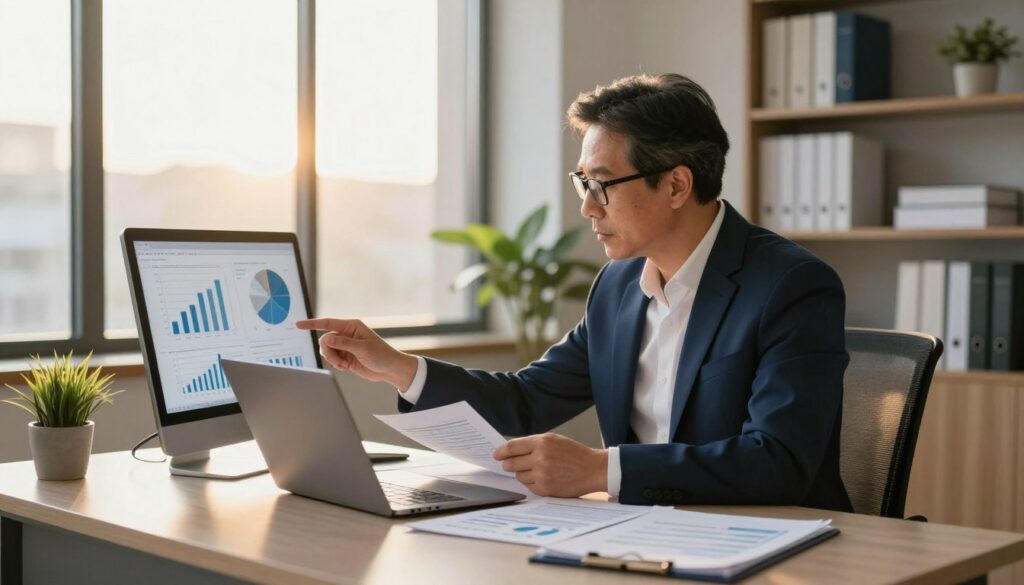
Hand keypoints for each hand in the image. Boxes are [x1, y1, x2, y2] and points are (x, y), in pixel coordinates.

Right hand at [296, 318, 418, 390]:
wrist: (389, 369)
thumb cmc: (381, 355)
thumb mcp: (362, 348)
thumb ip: (343, 343)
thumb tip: (326, 338)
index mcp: (352, 326)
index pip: (327, 323)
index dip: (312, 324)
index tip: (298, 325)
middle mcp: (347, 334)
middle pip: (325, 340)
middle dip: (329, 352)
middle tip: (339, 361)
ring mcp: (345, 346)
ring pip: (326, 350)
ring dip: (332, 359)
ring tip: (344, 365)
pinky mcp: (345, 356)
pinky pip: (331, 359)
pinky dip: (336, 364)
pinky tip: (346, 367)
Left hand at [493, 433, 607, 496]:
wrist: (593, 469)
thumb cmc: (574, 453)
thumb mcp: (554, 440)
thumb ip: (533, 443)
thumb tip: (511, 450)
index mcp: (542, 442)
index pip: (512, 447)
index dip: (501, 452)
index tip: (496, 455)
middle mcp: (540, 458)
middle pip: (511, 463)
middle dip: (508, 464)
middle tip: (509, 464)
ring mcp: (542, 474)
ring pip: (519, 476)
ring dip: (522, 474)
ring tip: (536, 470)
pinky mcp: (545, 488)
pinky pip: (528, 486)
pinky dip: (531, 483)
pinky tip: (542, 478)